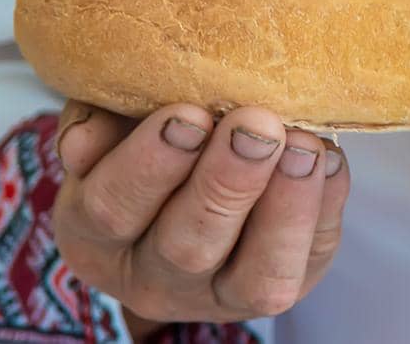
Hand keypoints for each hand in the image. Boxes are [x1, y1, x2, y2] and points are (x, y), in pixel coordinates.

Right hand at [52, 101, 349, 335]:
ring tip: (303, 145)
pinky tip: (326, 156)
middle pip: (187, 245)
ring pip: (257, 276)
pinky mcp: (278, 287)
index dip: (150, 164)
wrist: (191, 178)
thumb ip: (95, 123)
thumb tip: (84, 143)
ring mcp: (222, 296)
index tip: (189, 114)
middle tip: (256, 125)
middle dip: (226, 182)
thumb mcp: (109, 125)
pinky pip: (308, 259)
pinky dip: (324, 206)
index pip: (113, 208)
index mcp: (97, 236)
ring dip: (285, 207)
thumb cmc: (142, 139)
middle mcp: (153, 279)